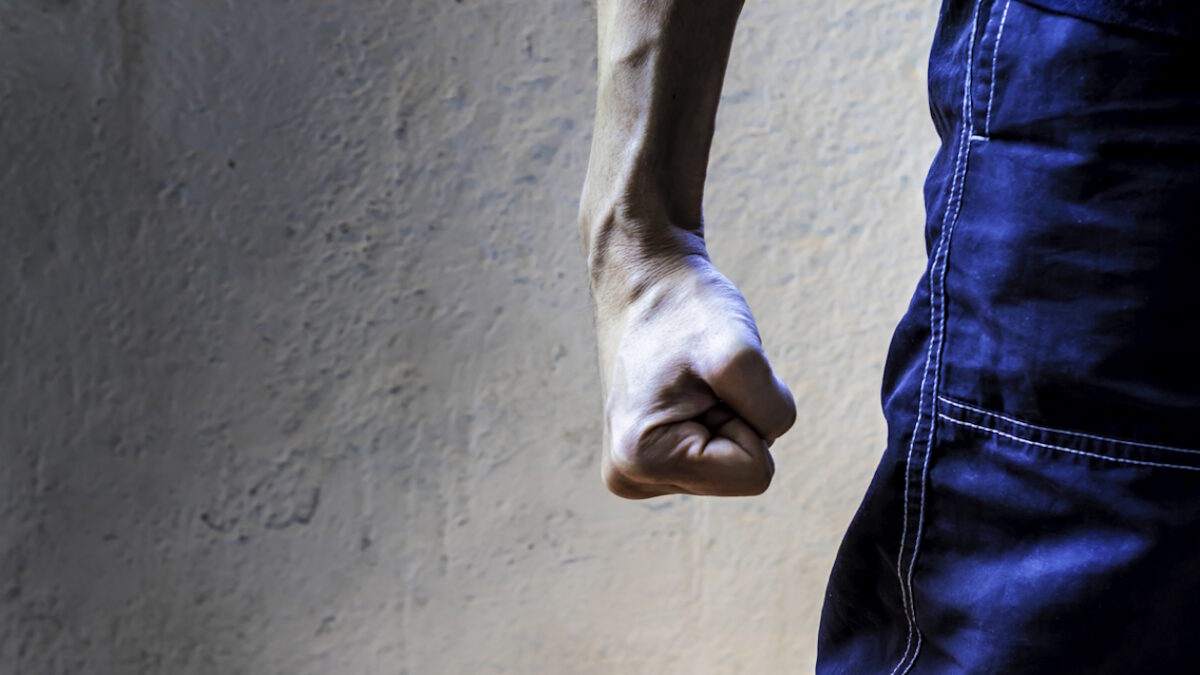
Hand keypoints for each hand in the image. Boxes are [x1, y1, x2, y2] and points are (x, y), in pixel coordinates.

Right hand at [593, 251, 796, 498]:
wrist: (646, 279)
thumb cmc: (686, 309)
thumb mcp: (739, 353)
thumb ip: (772, 409)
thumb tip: (770, 437)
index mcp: (641, 460)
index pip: (756, 474)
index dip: (748, 417)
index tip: (709, 380)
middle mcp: (631, 477)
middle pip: (745, 473)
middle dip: (739, 418)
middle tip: (702, 377)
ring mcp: (640, 471)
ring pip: (736, 464)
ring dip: (730, 414)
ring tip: (692, 378)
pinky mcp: (653, 458)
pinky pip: (723, 456)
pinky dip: (721, 416)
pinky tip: (687, 387)